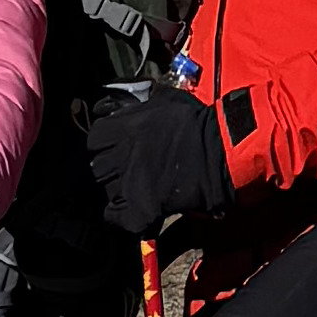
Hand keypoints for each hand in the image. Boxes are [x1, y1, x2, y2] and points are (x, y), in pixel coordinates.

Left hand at [81, 84, 235, 248]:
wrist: (222, 150)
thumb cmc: (197, 122)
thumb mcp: (165, 100)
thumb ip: (139, 103)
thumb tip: (122, 104)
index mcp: (124, 128)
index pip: (95, 139)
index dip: (103, 144)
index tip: (113, 146)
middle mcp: (121, 156)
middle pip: (98, 166)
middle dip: (110, 167)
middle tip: (127, 167)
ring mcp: (129, 184)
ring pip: (107, 190)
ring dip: (118, 188)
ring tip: (136, 186)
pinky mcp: (140, 209)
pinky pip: (114, 216)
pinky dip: (120, 214)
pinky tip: (133, 207)